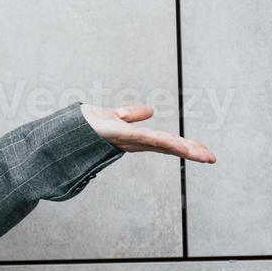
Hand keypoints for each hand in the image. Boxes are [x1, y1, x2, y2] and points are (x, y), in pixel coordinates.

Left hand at [79, 103, 215, 163]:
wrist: (59, 131)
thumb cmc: (82, 126)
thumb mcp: (112, 117)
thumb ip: (131, 115)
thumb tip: (150, 111)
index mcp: (134, 139)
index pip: (165, 142)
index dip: (185, 146)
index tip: (205, 152)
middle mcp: (132, 143)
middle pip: (166, 147)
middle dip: (190, 152)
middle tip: (212, 158)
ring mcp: (126, 140)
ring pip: (159, 144)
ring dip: (182, 149)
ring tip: (202, 155)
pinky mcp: (117, 135)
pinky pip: (144, 138)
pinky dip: (162, 142)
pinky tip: (177, 145)